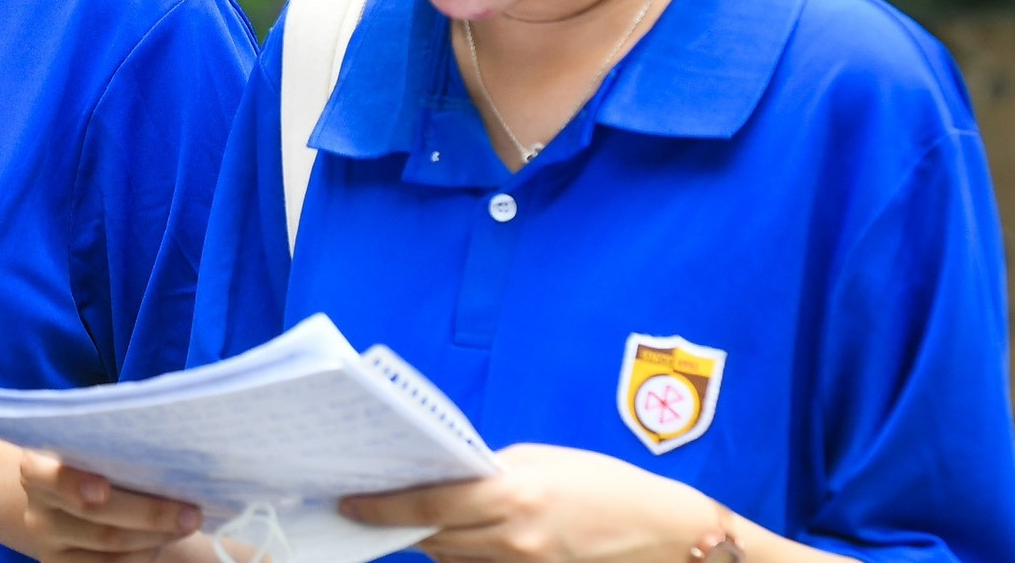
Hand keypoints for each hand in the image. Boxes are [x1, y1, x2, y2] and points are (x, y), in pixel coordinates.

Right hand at [18, 450, 202, 562]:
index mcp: (36, 469)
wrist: (63, 504)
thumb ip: (114, 451)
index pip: (48, 475)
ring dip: (156, 536)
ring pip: (110, 545)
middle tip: (191, 512)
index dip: (74, 484)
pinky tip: (164, 539)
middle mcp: (38, 510)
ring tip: (187, 523)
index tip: (102, 490)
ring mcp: (50, 545)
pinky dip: (144, 554)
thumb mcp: (91, 451)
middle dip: (150, 514)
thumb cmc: (91, 465)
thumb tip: (168, 452)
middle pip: (96, 516)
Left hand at [340, 444, 721, 562]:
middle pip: (431, 539)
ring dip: (428, 542)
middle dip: (396, 525)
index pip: (427, 507)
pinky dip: (462, 558)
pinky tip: (455, 541)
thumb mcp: (544, 462)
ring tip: (405, 522)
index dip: (381, 508)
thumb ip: (491, 473)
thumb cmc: (607, 486)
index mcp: (513, 496)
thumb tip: (445, 479)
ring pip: (452, 561)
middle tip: (363, 508)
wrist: (666, 536)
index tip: (348, 503)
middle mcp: (513, 540)